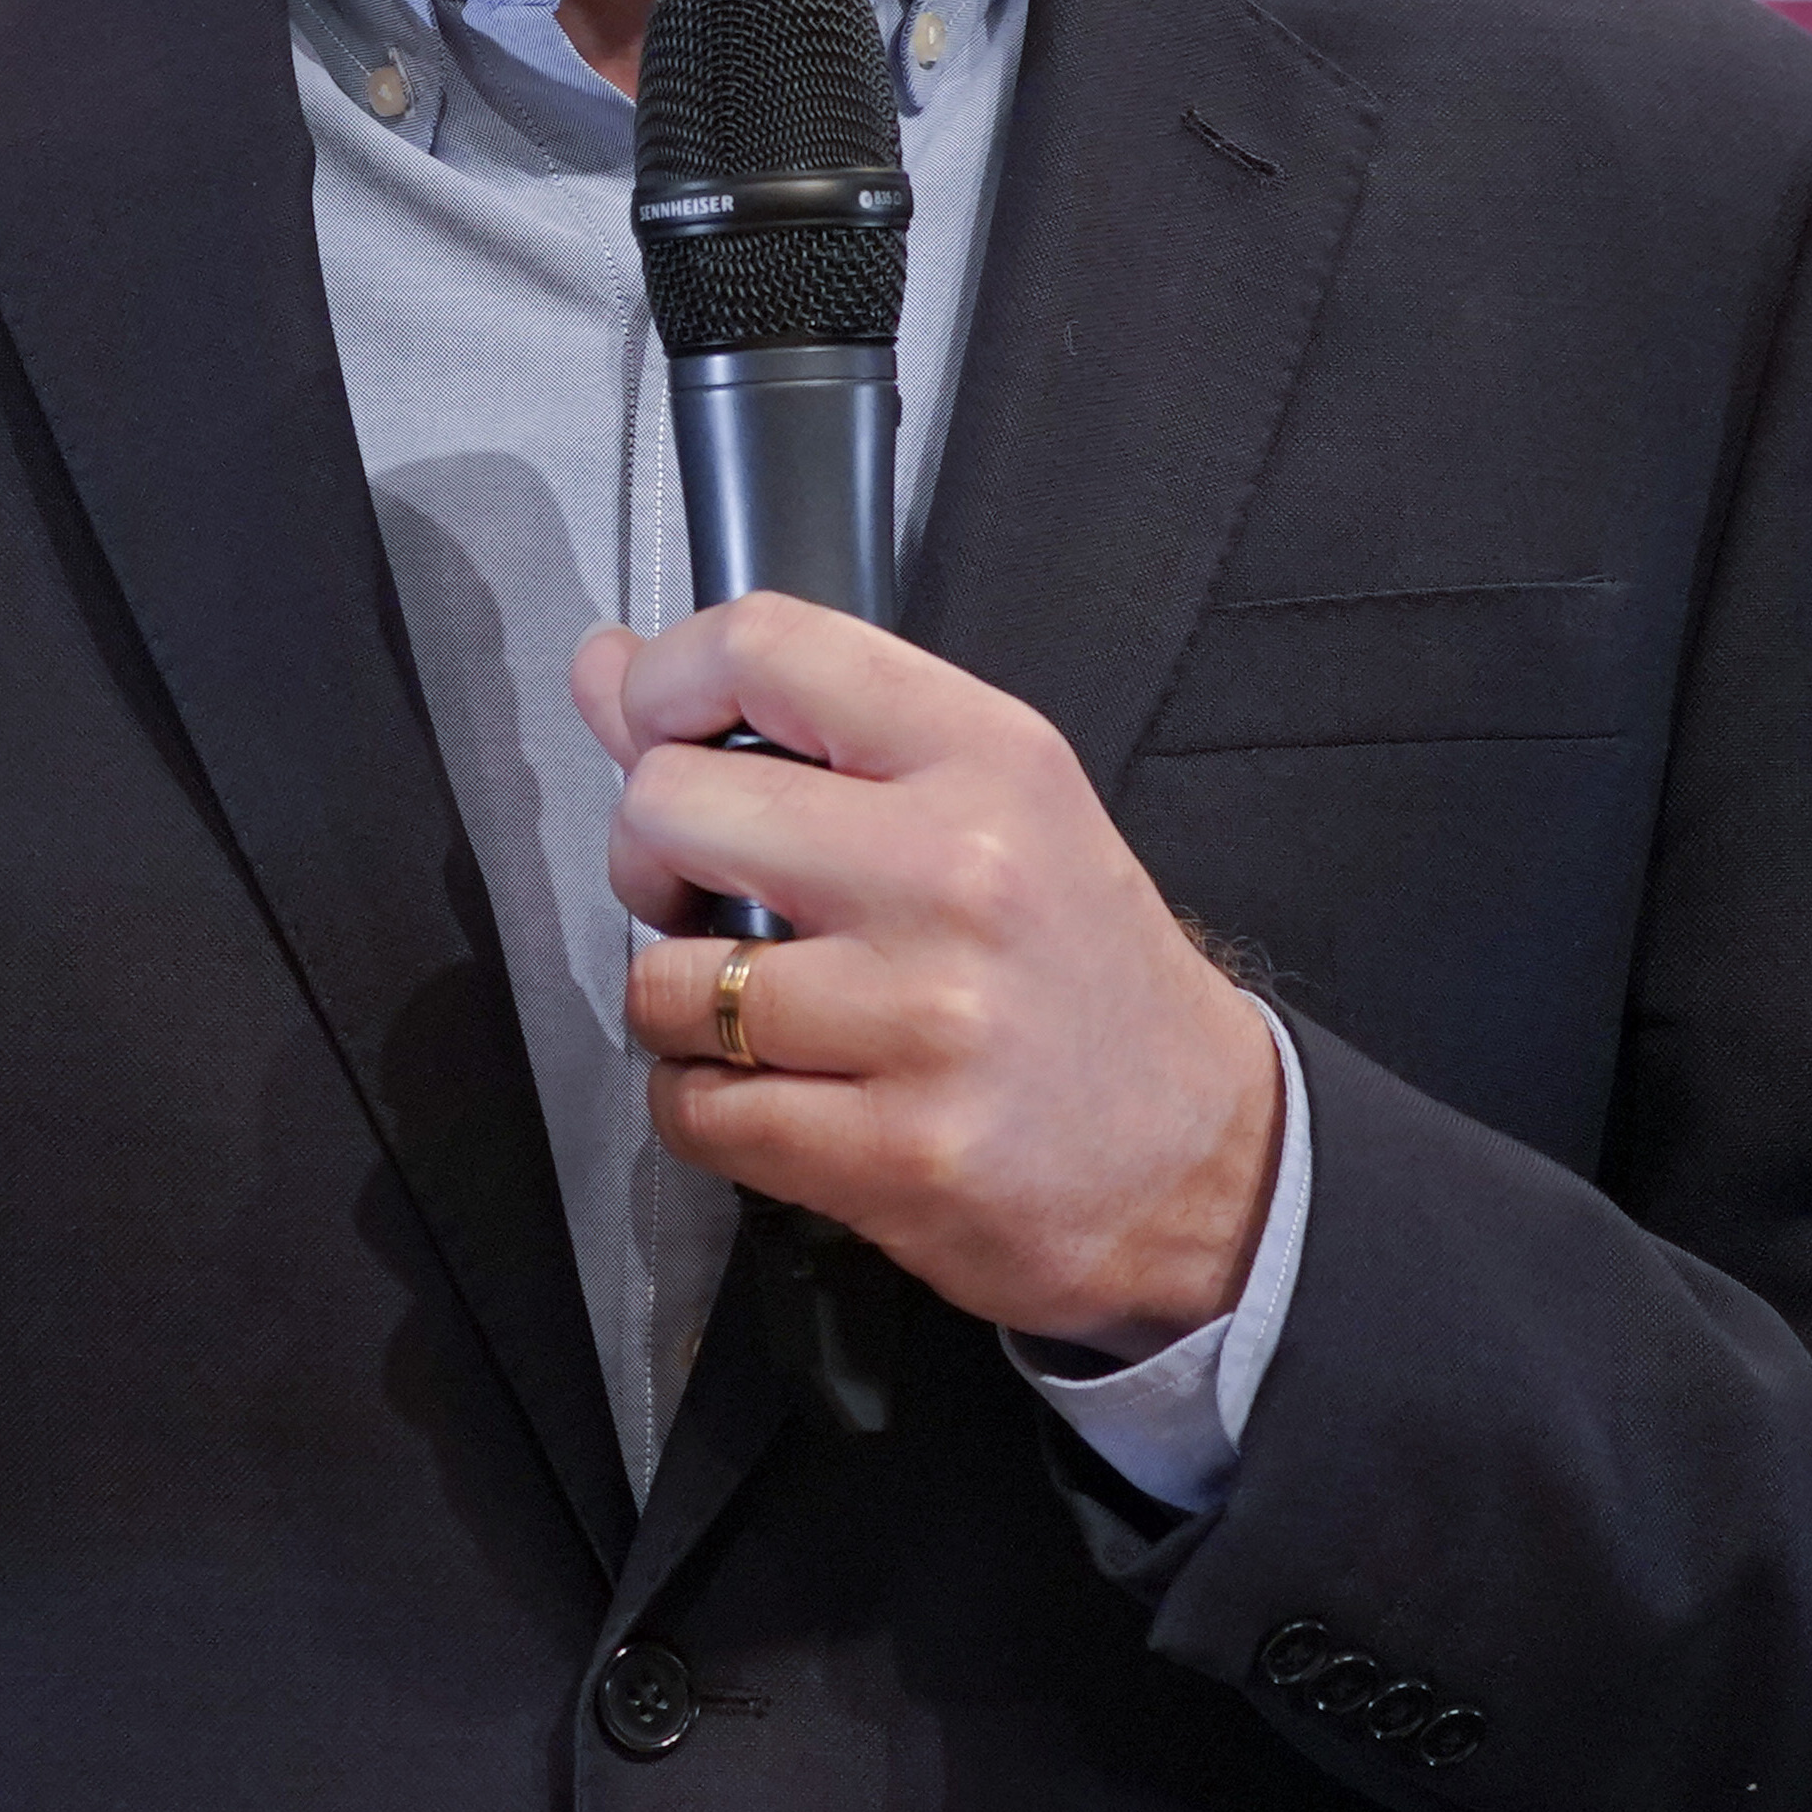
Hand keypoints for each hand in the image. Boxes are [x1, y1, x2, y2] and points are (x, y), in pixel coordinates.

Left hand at [573, 597, 1278, 1355]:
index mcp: (986, 756)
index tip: (658, 733)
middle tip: (709, 898)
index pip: (765, 647)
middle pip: (671, 806)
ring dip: (678, 1005)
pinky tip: (772, 1094)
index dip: (665, 684)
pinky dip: (701, 1105)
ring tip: (758, 1013)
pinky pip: (693, 1109)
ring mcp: (926, 1020)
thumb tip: (605, 666)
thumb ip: (788, 726)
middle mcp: (957, 871)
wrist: (1206, 1163)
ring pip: (662, 981)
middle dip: (652, 858)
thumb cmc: (1069, 966)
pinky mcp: (896, 1155)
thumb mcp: (978, 802)